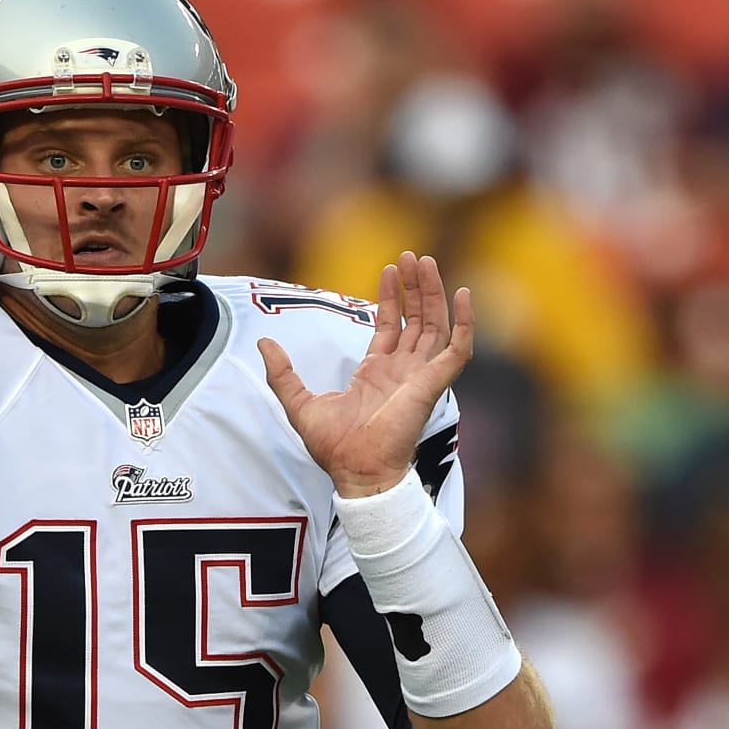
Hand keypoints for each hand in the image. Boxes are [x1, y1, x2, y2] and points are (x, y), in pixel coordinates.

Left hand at [259, 252, 473, 497]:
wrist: (356, 472)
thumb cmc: (334, 448)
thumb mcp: (299, 403)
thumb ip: (283, 373)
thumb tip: (263, 344)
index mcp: (377, 373)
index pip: (391, 326)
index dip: (391, 297)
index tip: (390, 270)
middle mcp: (402, 371)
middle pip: (416, 319)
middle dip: (415, 287)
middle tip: (413, 256)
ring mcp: (420, 376)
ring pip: (435, 325)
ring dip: (434, 294)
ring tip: (427, 262)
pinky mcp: (432, 384)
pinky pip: (458, 350)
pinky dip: (465, 323)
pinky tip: (464, 294)